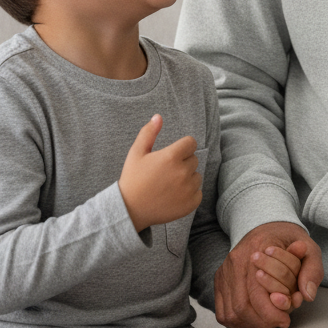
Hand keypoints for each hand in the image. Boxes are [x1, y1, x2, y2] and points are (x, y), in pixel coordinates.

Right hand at [118, 114, 201, 232]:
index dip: (181, 148)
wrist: (129, 210)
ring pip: (196, 176)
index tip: (170, 157)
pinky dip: (189, 194)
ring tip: (168, 185)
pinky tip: (173, 196)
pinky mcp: (191, 203)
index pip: (191, 143)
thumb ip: (148, 133)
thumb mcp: (136, 153)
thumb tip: (158, 116)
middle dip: (182, 163)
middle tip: (165, 173)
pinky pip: (198, 192)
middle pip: (193, 159)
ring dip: (186, 178)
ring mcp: (188, 189)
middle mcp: (182, 172)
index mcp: (171, 157)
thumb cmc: (133, 179)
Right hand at [215, 222, 322, 327]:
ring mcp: (225, 270)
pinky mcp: (220, 280)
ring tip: (269, 322)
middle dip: (262, 321)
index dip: (271, 311)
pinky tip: (255, 319)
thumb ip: (312, 270)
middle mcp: (237, 259)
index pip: (258, 289)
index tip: (286, 319)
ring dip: (251, 324)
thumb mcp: (309, 249)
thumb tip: (307, 295)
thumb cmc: (289, 240)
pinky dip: (239, 322)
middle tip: (279, 322)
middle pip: (242, 305)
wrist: (266, 226)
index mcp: (258, 247)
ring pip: (232, 312)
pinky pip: (224, 312)